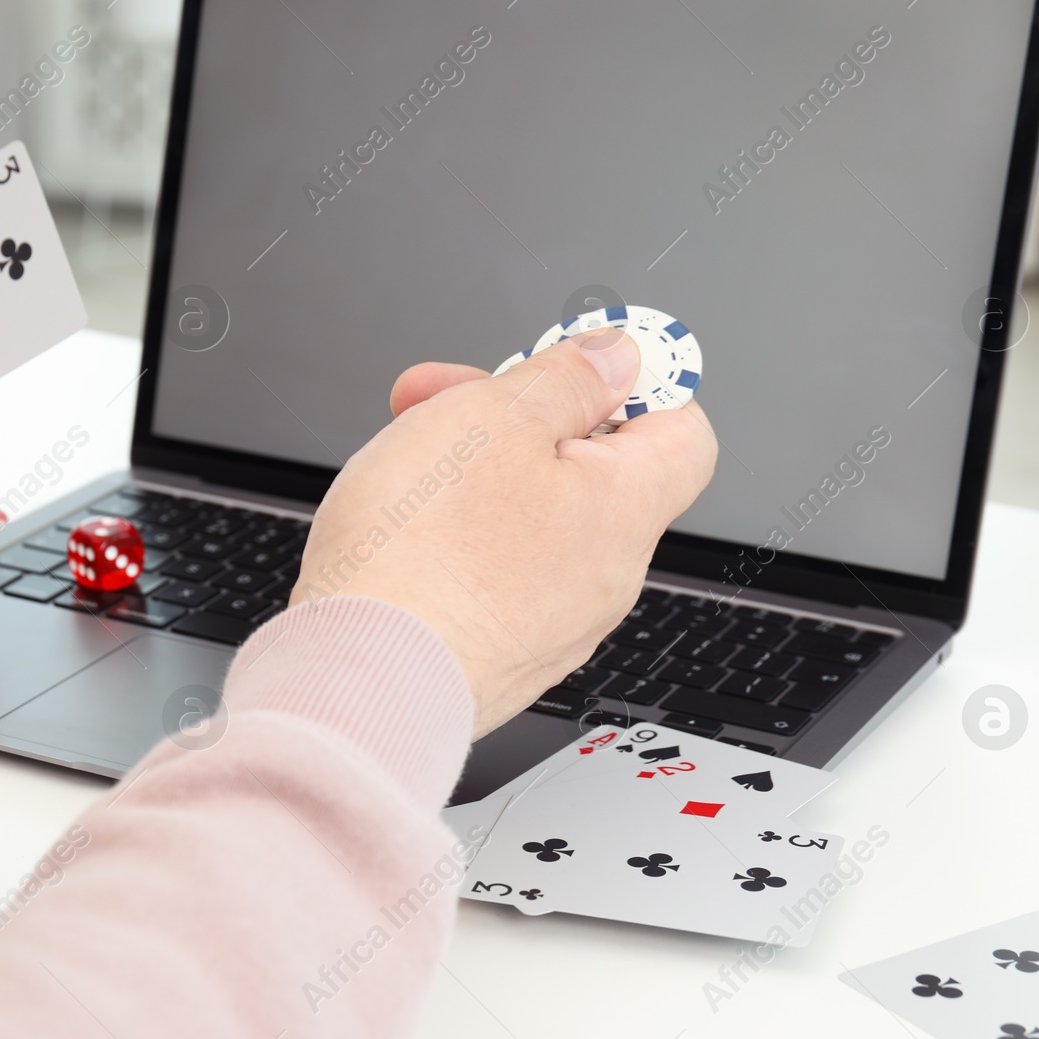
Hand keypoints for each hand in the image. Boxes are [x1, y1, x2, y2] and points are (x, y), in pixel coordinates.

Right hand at [294, 329, 717, 736]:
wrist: (356, 681)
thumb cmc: (419, 558)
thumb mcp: (493, 419)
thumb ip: (567, 378)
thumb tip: (619, 357)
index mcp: (625, 509)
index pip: (682, 430)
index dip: (636, 382)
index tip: (582, 361)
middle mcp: (605, 575)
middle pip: (590, 468)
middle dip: (518, 418)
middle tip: (445, 396)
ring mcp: (555, 624)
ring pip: (534, 517)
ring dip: (478, 473)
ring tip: (406, 459)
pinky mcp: (502, 655)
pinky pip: (499, 573)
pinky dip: (460, 537)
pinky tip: (405, 529)